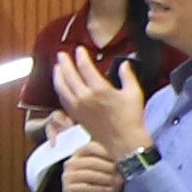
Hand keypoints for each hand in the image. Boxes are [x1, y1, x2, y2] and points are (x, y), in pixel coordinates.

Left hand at [43, 41, 149, 159]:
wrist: (123, 141)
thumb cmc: (131, 117)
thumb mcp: (134, 93)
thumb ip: (127, 75)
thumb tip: (125, 63)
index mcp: (100, 89)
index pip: (85, 68)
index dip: (80, 57)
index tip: (79, 49)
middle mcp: (85, 97)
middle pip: (69, 75)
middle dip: (64, 63)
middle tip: (61, 54)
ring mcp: (78, 107)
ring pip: (61, 87)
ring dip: (58, 75)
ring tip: (57, 67)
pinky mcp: (75, 115)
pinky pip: (63, 99)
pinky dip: (60, 89)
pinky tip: (60, 85)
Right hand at [59, 141, 124, 191]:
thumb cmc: (105, 182)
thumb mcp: (108, 167)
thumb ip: (111, 158)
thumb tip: (121, 154)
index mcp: (80, 153)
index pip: (91, 147)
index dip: (106, 152)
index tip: (119, 158)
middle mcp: (71, 163)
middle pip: (91, 161)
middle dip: (109, 167)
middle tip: (121, 172)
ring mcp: (68, 176)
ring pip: (88, 174)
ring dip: (106, 178)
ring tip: (117, 182)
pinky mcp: (68, 189)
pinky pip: (85, 187)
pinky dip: (99, 189)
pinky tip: (109, 189)